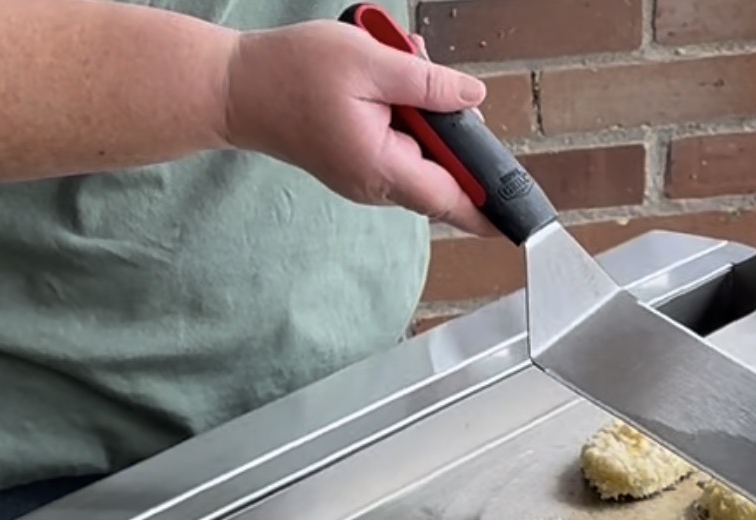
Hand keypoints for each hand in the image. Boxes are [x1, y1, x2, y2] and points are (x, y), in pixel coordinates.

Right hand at [221, 20, 492, 235]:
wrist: (238, 90)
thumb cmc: (293, 74)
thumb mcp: (370, 64)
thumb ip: (427, 85)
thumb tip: (471, 98)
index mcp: (383, 168)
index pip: (452, 198)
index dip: (488, 207)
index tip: (516, 221)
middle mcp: (377, 185)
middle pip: (441, 171)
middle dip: (447, 128)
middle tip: (418, 75)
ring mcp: (367, 179)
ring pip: (420, 156)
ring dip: (420, 114)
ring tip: (388, 67)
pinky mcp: (359, 164)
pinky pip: (398, 146)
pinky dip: (401, 115)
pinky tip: (378, 82)